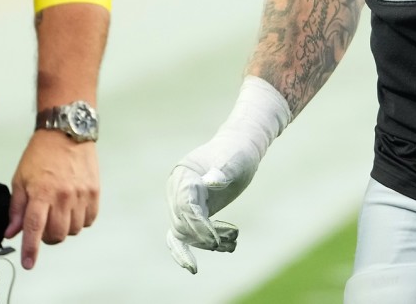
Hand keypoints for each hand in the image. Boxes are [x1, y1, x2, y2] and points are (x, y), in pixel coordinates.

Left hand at [5, 131, 99, 269]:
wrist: (67, 132)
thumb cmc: (41, 154)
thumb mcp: (20, 179)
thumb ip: (17, 208)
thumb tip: (12, 232)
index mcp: (41, 193)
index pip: (34, 228)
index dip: (30, 250)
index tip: (28, 264)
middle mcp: (63, 196)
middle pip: (57, 234)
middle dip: (48, 237)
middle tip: (44, 224)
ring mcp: (81, 194)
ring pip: (74, 229)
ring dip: (65, 228)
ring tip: (60, 213)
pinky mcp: (95, 191)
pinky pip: (90, 219)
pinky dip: (81, 220)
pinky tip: (74, 209)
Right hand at [165, 77, 289, 273]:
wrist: (239, 147)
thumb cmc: (237, 152)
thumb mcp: (234, 160)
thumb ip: (223, 170)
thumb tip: (212, 181)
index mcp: (184, 174)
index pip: (185, 206)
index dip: (199, 224)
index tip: (215, 238)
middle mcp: (176, 189)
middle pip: (182, 222)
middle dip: (203, 236)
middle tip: (227, 241)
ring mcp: (179, 201)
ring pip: (183, 232)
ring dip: (204, 242)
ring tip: (230, 243)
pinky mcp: (188, 211)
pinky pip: (179, 235)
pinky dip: (183, 251)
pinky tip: (192, 268)